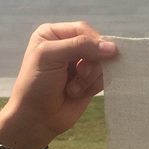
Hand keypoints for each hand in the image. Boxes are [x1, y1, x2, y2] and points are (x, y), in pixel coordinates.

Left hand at [0, 21, 116, 148]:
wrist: (36, 119)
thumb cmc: (36, 85)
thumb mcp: (51, 57)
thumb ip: (80, 46)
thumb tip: (112, 47)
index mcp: (54, 34)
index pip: (84, 29)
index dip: (93, 41)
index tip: (99, 55)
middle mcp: (68, 46)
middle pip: (96, 46)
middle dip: (91, 63)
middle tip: (80, 74)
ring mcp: (79, 64)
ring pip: (102, 63)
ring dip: (90, 78)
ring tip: (73, 88)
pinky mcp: (88, 81)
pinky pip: (104, 77)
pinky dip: (93, 86)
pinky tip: (77, 94)